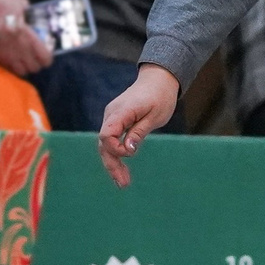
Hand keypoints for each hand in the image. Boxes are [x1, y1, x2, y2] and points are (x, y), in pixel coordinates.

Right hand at [98, 65, 181, 187]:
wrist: (158, 80)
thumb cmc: (160, 96)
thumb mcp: (155, 116)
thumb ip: (139, 132)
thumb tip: (128, 150)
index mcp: (120, 112)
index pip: (106, 135)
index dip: (114, 149)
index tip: (130, 154)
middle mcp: (111, 115)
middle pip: (104, 144)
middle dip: (112, 164)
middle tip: (123, 184)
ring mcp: (112, 118)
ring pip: (106, 145)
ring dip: (113, 164)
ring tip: (123, 183)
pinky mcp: (116, 121)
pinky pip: (111, 140)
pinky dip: (116, 154)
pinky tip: (122, 170)